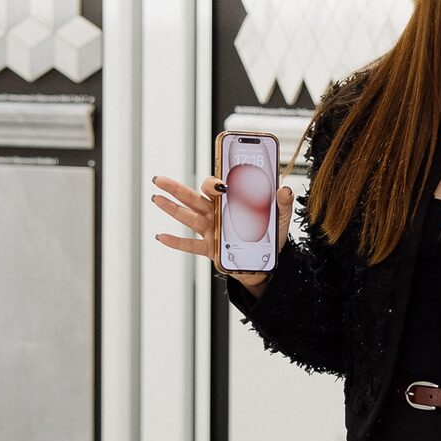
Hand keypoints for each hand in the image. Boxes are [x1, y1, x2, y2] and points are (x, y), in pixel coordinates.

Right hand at [151, 170, 293, 291]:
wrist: (267, 261)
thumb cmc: (269, 234)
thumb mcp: (280, 216)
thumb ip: (282, 202)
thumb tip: (284, 190)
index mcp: (229, 201)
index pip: (215, 187)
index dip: (214, 183)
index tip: (219, 185)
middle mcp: (216, 213)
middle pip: (193, 197)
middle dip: (175, 188)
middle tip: (158, 179)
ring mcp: (211, 230)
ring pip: (188, 217)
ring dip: (171, 208)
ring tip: (155, 199)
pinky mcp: (211, 249)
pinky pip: (191, 245)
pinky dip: (176, 242)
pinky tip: (161, 236)